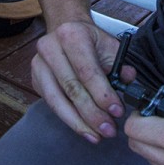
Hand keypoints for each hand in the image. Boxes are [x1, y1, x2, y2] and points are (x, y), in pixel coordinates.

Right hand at [31, 21, 132, 143]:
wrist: (66, 28)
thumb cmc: (89, 39)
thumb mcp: (108, 44)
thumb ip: (120, 64)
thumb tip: (129, 81)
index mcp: (72, 35)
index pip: (87, 71)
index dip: (102, 95)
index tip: (117, 111)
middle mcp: (51, 48)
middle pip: (72, 89)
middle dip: (92, 114)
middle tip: (109, 130)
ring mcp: (39, 65)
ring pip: (58, 101)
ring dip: (79, 122)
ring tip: (96, 136)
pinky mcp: (35, 79)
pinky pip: (52, 104)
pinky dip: (68, 119)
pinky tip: (83, 128)